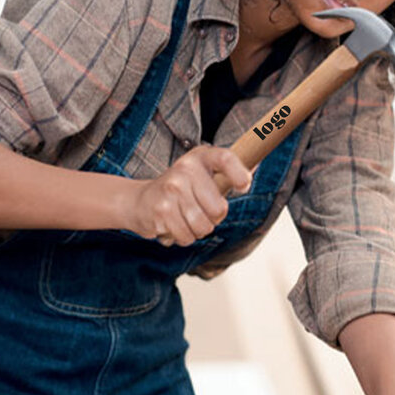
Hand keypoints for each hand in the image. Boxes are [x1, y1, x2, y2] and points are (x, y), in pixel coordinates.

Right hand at [126, 146, 251, 245]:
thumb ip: (227, 172)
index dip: (238, 172)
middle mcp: (185, 169)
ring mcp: (171, 189)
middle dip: (213, 218)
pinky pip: (187, 237)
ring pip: (203, 226)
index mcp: (200, 157)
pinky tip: (173, 224)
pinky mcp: (161, 210)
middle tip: (200, 210)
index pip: (225, 158)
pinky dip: (183, 237)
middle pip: (219, 209)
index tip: (244, 186)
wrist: (139, 200)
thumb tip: (256, 166)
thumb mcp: (202, 174)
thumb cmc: (180, 189)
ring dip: (198, 230)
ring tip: (186, 218)